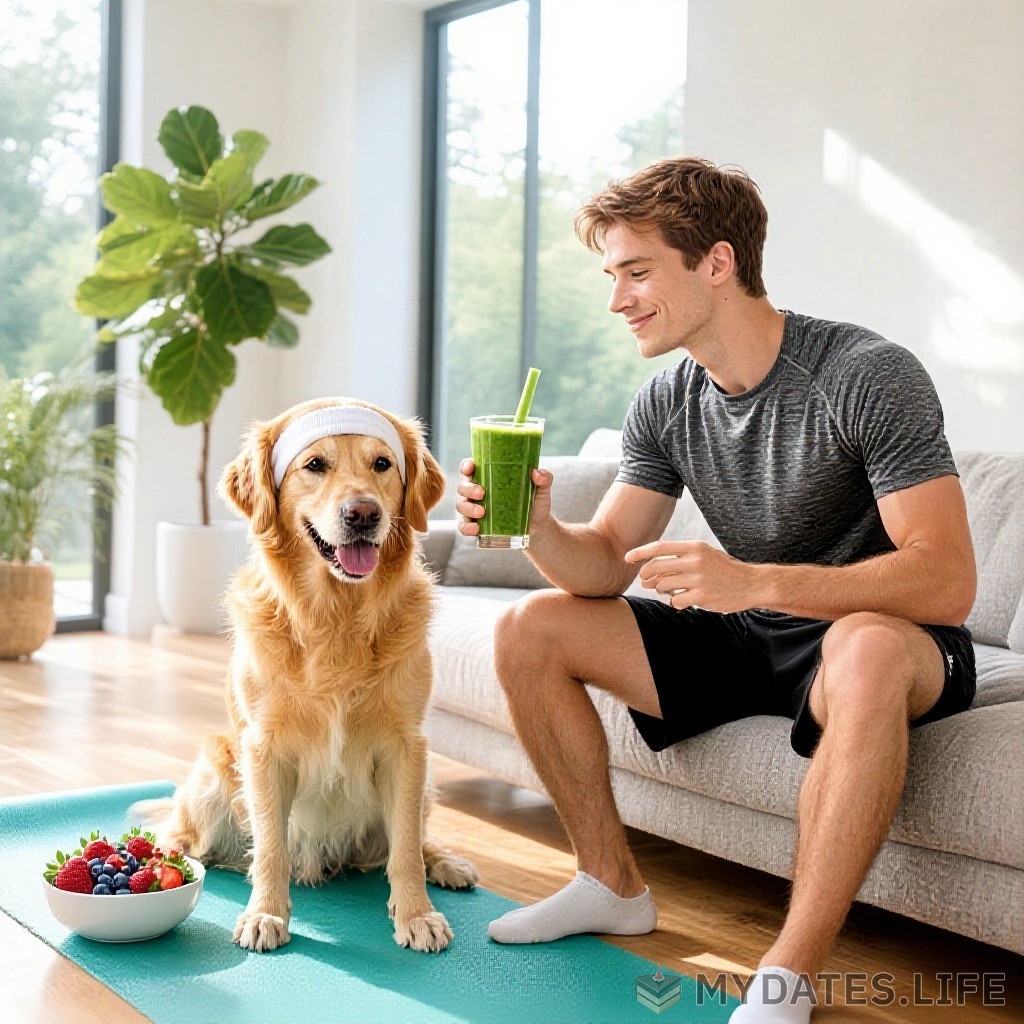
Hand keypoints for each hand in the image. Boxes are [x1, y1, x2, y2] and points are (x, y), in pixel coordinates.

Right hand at [456, 459, 553, 536]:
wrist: (537, 527)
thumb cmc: (534, 502)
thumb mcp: (542, 490)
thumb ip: (544, 478)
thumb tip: (537, 473)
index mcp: (487, 477)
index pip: (469, 468)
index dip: (466, 466)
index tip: (471, 467)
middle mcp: (477, 491)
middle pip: (463, 486)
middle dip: (469, 489)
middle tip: (482, 493)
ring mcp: (474, 509)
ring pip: (461, 505)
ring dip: (468, 508)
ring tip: (482, 513)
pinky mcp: (476, 525)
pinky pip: (464, 526)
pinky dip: (466, 527)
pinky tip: (476, 529)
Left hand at [623, 540, 761, 612]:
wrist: (751, 584)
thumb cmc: (725, 569)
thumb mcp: (705, 554)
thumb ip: (681, 557)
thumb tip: (651, 566)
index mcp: (694, 547)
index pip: (659, 547)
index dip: (640, 552)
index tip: (627, 558)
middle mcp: (695, 561)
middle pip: (655, 567)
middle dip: (646, 576)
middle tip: (646, 582)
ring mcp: (698, 579)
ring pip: (662, 585)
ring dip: (661, 591)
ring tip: (670, 592)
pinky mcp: (702, 596)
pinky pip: (675, 600)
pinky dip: (674, 602)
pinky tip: (683, 601)